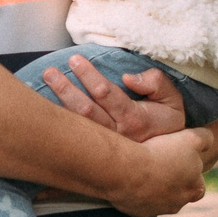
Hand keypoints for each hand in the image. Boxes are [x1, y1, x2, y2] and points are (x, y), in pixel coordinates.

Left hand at [41, 54, 184, 139]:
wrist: (169, 155)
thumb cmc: (167, 121)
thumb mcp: (172, 100)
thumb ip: (156, 83)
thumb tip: (128, 78)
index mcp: (134, 120)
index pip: (106, 94)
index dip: (89, 76)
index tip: (76, 60)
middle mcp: (117, 135)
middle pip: (86, 110)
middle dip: (66, 90)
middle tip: (50, 72)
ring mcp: (105, 146)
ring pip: (77, 124)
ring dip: (59, 102)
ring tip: (46, 82)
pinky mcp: (97, 152)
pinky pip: (75, 139)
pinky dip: (59, 127)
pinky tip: (45, 114)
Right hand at [101, 129, 206, 216]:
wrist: (128, 172)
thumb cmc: (162, 154)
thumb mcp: (191, 139)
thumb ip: (205, 139)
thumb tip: (208, 139)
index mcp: (195, 189)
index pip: (199, 185)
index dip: (190, 172)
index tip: (178, 161)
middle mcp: (178, 203)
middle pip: (179, 195)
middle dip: (173, 184)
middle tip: (160, 167)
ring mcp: (158, 209)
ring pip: (160, 200)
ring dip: (155, 189)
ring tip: (143, 172)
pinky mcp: (139, 212)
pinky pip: (141, 203)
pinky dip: (138, 194)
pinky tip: (131, 179)